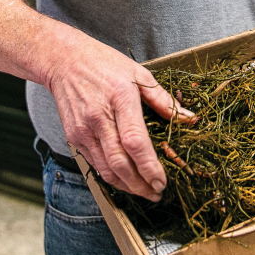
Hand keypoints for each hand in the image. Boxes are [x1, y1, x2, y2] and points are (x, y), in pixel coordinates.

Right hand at [43, 38, 193, 201]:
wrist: (64, 61)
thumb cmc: (105, 64)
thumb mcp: (139, 74)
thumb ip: (163, 100)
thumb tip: (189, 119)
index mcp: (120, 98)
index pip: (135, 142)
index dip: (149, 166)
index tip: (162, 181)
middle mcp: (99, 117)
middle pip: (119, 163)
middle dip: (140, 185)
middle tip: (156, 193)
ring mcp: (83, 130)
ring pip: (105, 169)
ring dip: (126, 186)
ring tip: (144, 191)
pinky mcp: (74, 137)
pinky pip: (94, 164)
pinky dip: (111, 176)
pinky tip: (125, 179)